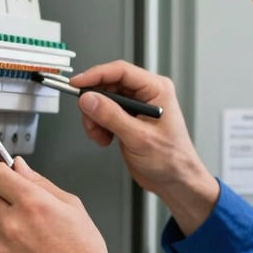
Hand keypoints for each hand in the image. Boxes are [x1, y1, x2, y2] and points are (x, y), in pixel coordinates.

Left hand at [0, 158, 121, 252]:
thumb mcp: (71, 205)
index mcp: (32, 203)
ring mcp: (0, 247)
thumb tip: (19, 166)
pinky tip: (17, 246)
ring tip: (17, 227)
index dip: (1, 171)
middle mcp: (12, 223)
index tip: (5, 174)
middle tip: (13, 201)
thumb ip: (40, 182)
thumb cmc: (83, 251)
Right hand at [72, 60, 219, 234]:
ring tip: (100, 135)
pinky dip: (99, 125)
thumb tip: (89, 99)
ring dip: (95, 118)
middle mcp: (146, 94)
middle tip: (89, 120)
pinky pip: (104, 113)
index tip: (77, 84)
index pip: (120, 71)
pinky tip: (105, 139)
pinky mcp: (128, 118)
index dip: (96, 75)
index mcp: (156, 89)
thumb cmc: (171, 160)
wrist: (175, 181)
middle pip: (108, 85)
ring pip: (103, 100)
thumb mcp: (138, 137)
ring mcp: (136, 106)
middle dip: (94, 103)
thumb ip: (112, 116)